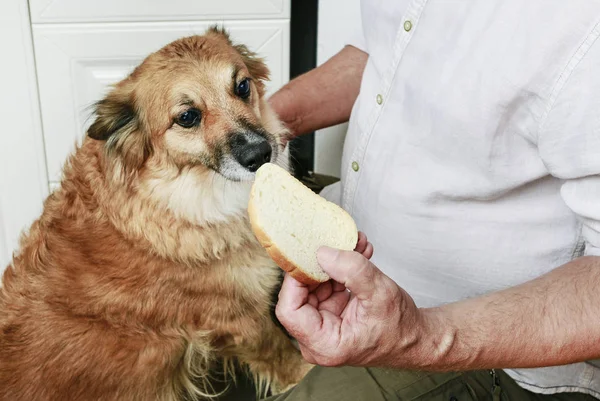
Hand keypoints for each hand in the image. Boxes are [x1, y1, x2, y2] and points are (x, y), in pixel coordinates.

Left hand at [275, 232, 426, 367]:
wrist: (414, 337)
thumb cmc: (400, 327)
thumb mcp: (379, 294)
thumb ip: (352, 271)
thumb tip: (322, 253)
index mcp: (324, 344)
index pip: (289, 310)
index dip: (295, 280)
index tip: (309, 256)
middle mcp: (317, 338)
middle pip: (299, 294)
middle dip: (319, 265)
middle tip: (334, 243)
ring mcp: (322, 325)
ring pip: (313, 285)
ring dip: (333, 263)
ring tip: (354, 246)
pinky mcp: (329, 313)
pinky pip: (326, 285)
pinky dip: (340, 269)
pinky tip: (357, 255)